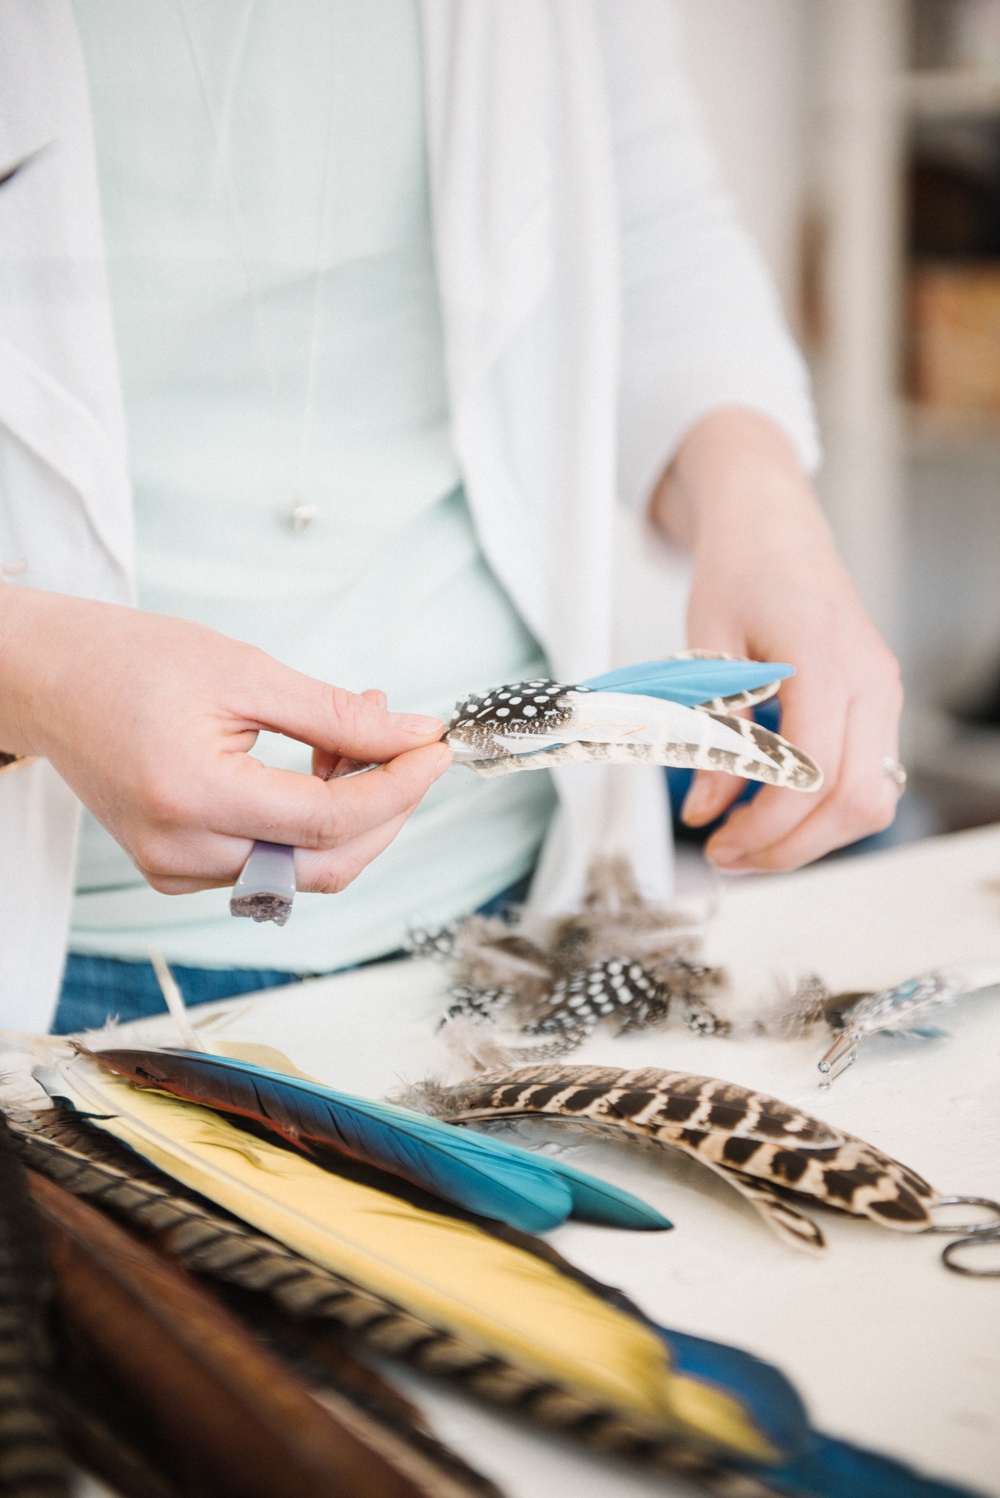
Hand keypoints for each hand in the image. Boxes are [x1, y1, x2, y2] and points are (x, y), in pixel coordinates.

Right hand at [0, 589, 449, 893]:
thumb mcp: (246, 671)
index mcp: (192, 797)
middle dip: (385, 808)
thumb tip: (413, 735)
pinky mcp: (176, 869)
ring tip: (350, 736)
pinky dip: (309, 823)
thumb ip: (336, 713)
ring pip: (303, 869)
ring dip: (349, 812)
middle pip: (326, 863)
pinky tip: (315, 765)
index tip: (436, 749)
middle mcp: (180, 852)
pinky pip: (269, 865)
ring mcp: (175, 869)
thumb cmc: (132, 660)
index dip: (398, 787)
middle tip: (406, 744)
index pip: (328, 820)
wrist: (51, 678)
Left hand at [651, 410, 902, 871]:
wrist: (774, 526)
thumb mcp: (707, 650)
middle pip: (861, 801)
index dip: (769, 823)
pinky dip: (824, 810)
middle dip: (793, 845)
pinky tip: (769, 809)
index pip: (816, 772)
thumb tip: (705, 809)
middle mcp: (873, 683)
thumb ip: (710, 732)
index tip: (719, 842)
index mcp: (829, 661)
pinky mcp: (878, 705)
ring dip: (812, 836)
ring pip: (874, 799)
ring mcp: (884, 695)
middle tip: (728, 856)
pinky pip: (868, 778)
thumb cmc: (740, 571)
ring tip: (744, 840)